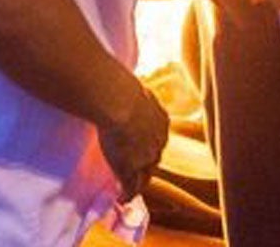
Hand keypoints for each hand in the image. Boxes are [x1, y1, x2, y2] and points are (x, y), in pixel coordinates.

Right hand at [97, 85, 169, 200]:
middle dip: (146, 167)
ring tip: (130, 192)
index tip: (141, 149)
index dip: (149, 146)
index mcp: (161, 121)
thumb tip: (117, 80)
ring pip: (144, 176)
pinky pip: (130, 186)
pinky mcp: (130, 168)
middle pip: (154, 159)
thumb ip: (130, 92)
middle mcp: (159, 141)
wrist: (120, 101)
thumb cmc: (121, 88)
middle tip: (137, 174)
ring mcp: (145, 157)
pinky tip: (121, 199)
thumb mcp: (133, 89)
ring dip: (138, 184)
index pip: (156, 139)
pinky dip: (127, 194)